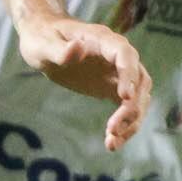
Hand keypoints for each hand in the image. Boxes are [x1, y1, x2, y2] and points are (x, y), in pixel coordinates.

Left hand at [17, 11, 152, 149]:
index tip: (124, 97)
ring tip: (112, 142)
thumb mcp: (42, 44)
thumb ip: (58, 50)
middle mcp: (116, 56)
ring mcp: (117, 73)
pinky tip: (112, 143)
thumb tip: (77, 49)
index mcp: (102, 40)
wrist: (43, 41)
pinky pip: (128, 108)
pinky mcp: (112, 88)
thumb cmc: (41, 38)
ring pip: (139, 97)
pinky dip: (125, 125)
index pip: (125, 54)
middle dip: (132, 106)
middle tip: (113, 129)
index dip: (129, 75)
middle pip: (140, 79)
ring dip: (132, 120)